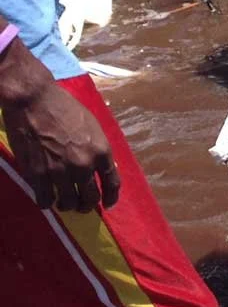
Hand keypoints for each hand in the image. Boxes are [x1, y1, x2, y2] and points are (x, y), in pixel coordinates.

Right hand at [2, 81, 119, 212]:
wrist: (35, 101)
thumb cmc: (64, 108)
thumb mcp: (92, 126)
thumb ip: (98, 148)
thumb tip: (102, 166)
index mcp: (101, 151)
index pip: (113, 182)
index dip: (112, 197)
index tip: (109, 204)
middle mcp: (84, 165)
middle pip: (91, 198)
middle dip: (88, 205)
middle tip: (82, 205)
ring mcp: (60, 172)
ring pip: (68, 203)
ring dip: (67, 205)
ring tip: (64, 202)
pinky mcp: (38, 175)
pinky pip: (45, 200)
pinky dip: (47, 202)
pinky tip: (46, 198)